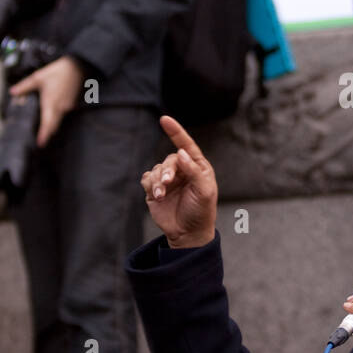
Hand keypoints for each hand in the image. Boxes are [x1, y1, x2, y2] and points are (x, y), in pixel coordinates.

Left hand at [10, 56, 83, 145]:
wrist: (77, 67)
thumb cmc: (58, 72)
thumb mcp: (38, 78)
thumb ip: (24, 86)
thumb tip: (12, 92)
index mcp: (51, 103)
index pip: (47, 123)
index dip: (44, 134)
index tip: (40, 143)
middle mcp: (61, 108)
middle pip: (54, 126)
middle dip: (47, 133)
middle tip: (40, 140)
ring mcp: (67, 107)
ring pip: (58, 121)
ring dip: (51, 125)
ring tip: (43, 129)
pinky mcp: (71, 104)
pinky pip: (63, 114)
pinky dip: (56, 117)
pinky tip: (51, 113)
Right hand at [141, 115, 217, 247]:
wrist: (188, 232)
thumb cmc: (201, 210)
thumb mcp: (204, 191)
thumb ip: (194, 171)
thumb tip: (180, 153)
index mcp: (197, 166)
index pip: (186, 145)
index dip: (175, 131)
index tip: (164, 119)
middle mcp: (181, 169)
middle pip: (169, 160)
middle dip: (167, 170)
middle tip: (168, 183)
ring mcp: (168, 179)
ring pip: (156, 169)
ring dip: (157, 181)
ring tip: (162, 195)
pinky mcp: (155, 189)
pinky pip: (147, 178)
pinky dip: (150, 185)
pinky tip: (157, 196)